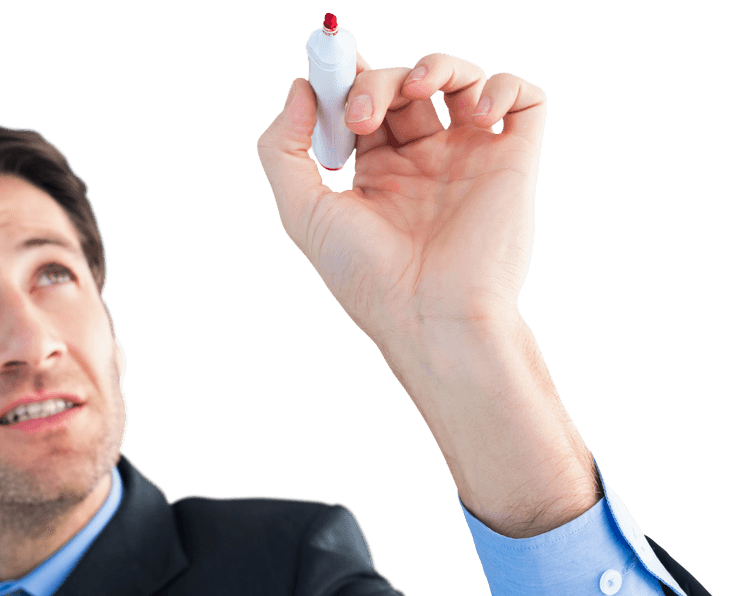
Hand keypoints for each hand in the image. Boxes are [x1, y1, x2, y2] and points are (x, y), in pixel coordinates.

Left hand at [257, 52, 546, 345]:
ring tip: (417, 89)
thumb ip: (284, 150)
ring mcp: (470, 159)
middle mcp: (424, 162)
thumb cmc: (366, 278)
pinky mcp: (513, 163)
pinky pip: (524, 100)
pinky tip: (476, 113)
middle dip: (376, 81)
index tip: (327, 67)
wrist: (430, 317)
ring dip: (437, 64)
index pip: (363, 102)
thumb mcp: (303, 213)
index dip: (346, 78)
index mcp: (378, 173)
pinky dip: (503, 86)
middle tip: (360, 113)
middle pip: (404, 85)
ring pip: (461, 80)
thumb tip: (299, 89)